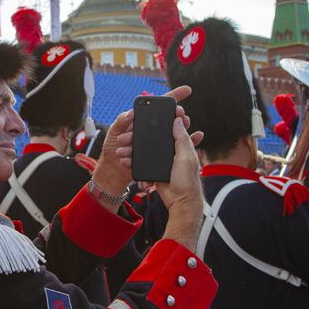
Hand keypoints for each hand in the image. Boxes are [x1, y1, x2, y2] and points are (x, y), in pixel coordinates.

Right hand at [113, 86, 205, 248]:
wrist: (180, 202)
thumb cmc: (187, 180)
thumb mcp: (186, 157)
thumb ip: (182, 138)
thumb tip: (178, 119)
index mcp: (182, 144)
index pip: (175, 124)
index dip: (167, 114)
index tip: (157, 105)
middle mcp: (172, 149)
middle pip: (155, 134)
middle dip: (141, 132)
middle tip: (129, 129)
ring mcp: (162, 158)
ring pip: (145, 147)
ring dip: (133, 146)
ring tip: (121, 146)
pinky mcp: (154, 168)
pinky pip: (141, 160)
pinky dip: (132, 159)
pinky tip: (124, 158)